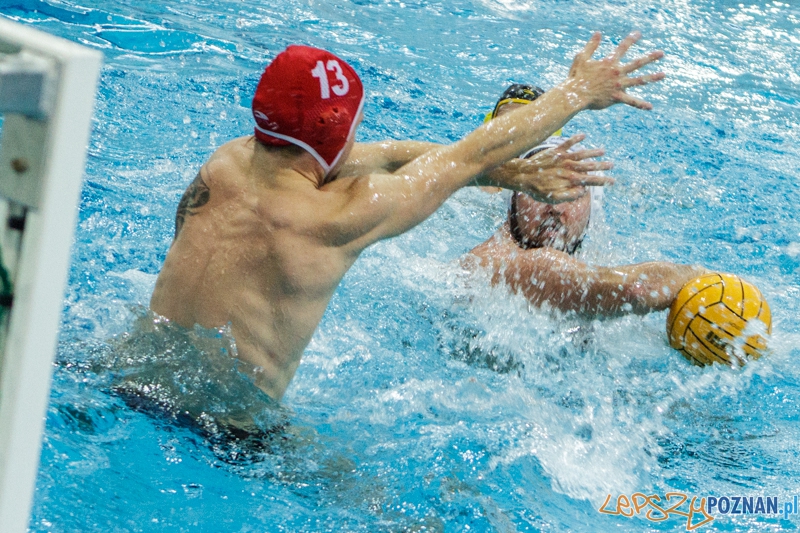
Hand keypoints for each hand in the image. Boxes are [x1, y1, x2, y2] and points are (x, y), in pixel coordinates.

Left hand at [495, 134, 613, 202]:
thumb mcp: (553, 198)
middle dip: (602, 166)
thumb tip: (583, 191)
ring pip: (581, 154)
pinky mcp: (555, 151)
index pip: (590, 180)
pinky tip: (584, 135)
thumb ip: (569, 195)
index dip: (602, 181)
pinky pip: (567, 143)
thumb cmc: (537, 190)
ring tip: (603, 151)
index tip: (612, 181)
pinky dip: (576, 138)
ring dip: (593, 152)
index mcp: (570, 180)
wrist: (523, 176)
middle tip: (612, 165)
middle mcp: (568, 168)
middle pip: (589, 166)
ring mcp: (563, 158)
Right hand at [564, 31, 664, 110]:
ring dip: (652, 77)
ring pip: (639, 80)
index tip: (638, 34)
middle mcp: (617, 72)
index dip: (631, 39)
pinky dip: (640, 104)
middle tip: (661, 53)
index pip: (623, 48)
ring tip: (663, 75)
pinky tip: (650, 106)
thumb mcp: (582, 57)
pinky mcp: (616, 97)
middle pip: (637, 63)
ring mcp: (618, 85)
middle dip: (650, 57)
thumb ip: (591, 45)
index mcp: (609, 62)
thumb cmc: (577, 76)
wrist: (575, 95)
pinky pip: (631, 101)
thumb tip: (598, 33)